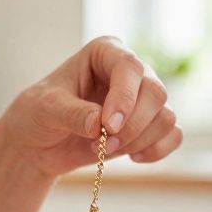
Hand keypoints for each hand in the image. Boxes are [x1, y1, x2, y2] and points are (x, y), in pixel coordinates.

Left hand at [0, 36, 182, 176]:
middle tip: (103, 144)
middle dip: (133, 125)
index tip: (107, 126)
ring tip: (105, 149)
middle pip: (156, 93)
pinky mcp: (149, 125)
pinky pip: (173, 136)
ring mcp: (143, 98)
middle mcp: (130, 71)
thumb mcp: (46, 109)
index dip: (125, 98)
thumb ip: (73, 113)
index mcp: (105, 52)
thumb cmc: (38, 114)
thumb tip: (99, 124)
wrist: (40, 143)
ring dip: (138, 141)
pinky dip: (156, 151)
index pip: (130, 67)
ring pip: (166, 117)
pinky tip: (132, 158)